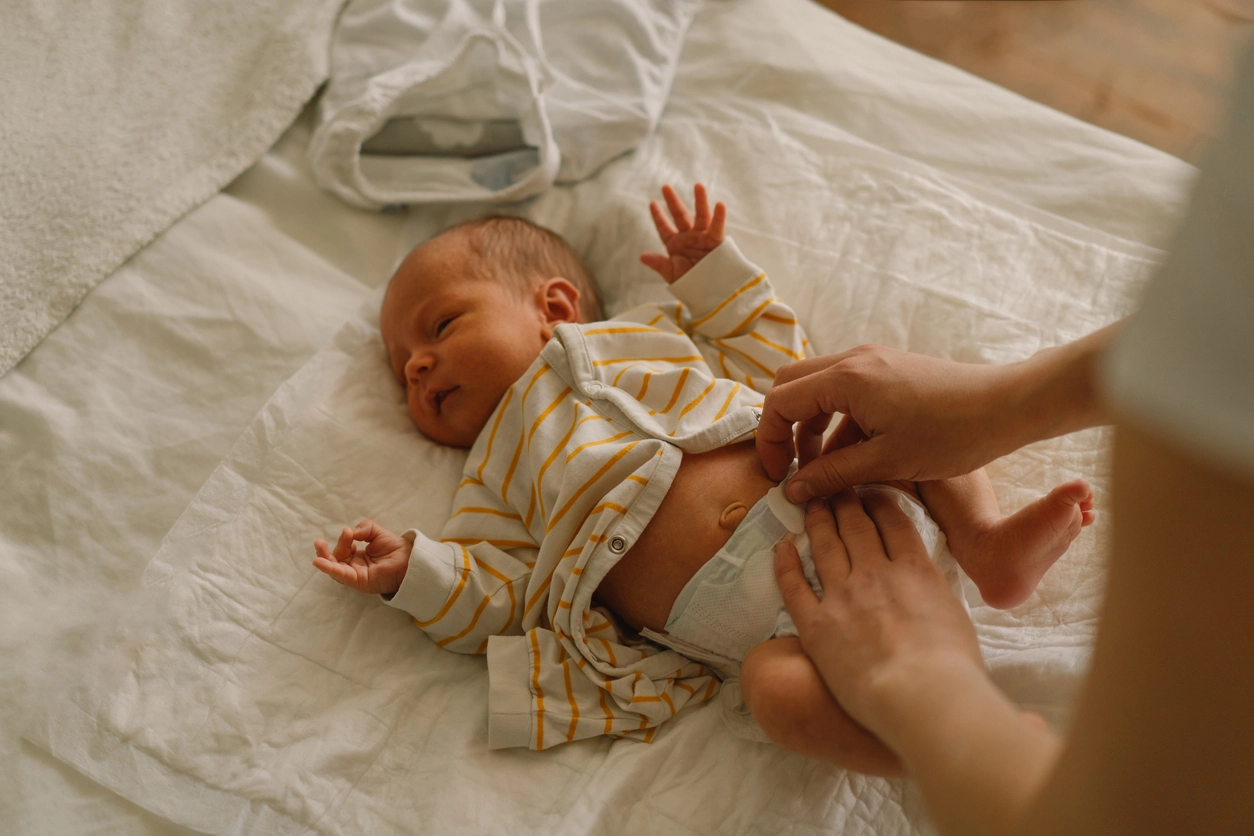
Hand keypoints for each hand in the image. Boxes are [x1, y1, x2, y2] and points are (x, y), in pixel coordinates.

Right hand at [313, 519, 411, 595]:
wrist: (410, 561)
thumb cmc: (396, 549)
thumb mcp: (378, 533)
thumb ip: (366, 528)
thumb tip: (352, 532)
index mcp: (358, 556)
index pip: (344, 548)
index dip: (343, 540)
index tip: (348, 532)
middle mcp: (355, 566)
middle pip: (335, 559)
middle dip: (326, 551)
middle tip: (318, 542)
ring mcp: (355, 575)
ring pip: (335, 568)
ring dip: (324, 558)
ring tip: (318, 547)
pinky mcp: (358, 581)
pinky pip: (341, 576)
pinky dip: (330, 569)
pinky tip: (319, 562)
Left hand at [640, 183, 726, 283]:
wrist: (709, 292)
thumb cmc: (690, 283)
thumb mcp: (671, 274)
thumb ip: (658, 264)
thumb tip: (642, 256)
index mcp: (675, 244)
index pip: (664, 227)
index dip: (658, 216)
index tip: (652, 203)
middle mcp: (688, 237)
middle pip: (680, 215)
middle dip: (673, 201)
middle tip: (665, 186)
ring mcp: (703, 238)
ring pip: (701, 216)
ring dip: (699, 201)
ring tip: (698, 185)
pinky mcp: (716, 242)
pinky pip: (717, 228)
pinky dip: (719, 217)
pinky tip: (719, 205)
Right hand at [757, 345, 1020, 501]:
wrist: (1007, 406)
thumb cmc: (951, 434)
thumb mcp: (886, 462)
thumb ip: (833, 474)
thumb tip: (793, 489)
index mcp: (846, 379)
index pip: (780, 401)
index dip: (769, 440)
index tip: (778, 475)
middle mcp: (853, 361)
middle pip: (792, 386)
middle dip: (785, 428)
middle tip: (793, 467)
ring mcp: (872, 362)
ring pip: (819, 390)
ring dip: (813, 428)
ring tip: (827, 471)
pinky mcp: (889, 370)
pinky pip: (846, 393)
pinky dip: (839, 422)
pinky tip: (855, 458)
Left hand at [774, 489, 984, 746]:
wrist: (920, 697)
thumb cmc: (953, 673)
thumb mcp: (959, 624)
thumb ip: (946, 605)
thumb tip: (945, 601)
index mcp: (914, 570)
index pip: (893, 520)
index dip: (879, 499)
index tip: (870, 489)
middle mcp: (875, 573)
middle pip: (855, 525)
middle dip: (844, 500)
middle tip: (834, 488)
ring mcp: (842, 596)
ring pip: (824, 545)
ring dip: (816, 521)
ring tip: (810, 505)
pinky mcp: (815, 623)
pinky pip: (794, 585)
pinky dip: (785, 562)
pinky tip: (780, 546)